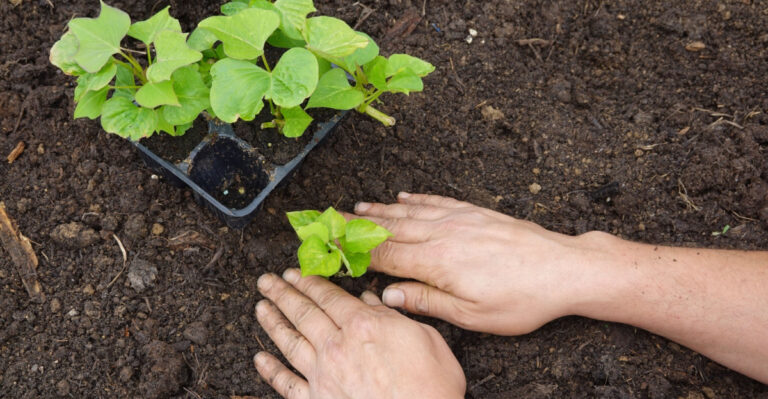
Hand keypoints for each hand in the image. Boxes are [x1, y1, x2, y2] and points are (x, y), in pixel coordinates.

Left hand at [253, 268, 465, 398]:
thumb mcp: (426, 338)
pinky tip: (260, 358)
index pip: (328, 297)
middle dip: (282, 294)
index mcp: (363, 326)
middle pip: (303, 313)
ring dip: (272, 322)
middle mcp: (337, 346)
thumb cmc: (431, 386)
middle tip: (267, 282)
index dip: (308, 282)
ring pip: (290, 342)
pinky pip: (287, 383)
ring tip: (260, 307)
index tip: (295, 272)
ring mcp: (324, 375)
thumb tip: (372, 302)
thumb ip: (393, 317)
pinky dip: (271, 370)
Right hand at [351, 192, 615, 334]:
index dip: (355, 252)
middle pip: (390, 229)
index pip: (384, 256)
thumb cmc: (522, 299)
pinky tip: (403, 198)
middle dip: (358, 225)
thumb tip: (389, 296)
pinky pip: (437, 201)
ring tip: (357, 207)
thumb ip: (427, 302)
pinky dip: (416, 199)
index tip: (333, 247)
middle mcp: (443, 234)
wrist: (564, 269)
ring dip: (381, 210)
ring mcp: (460, 219)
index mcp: (437, 262)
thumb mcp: (472, 316)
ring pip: (410, 213)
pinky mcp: (476, 213)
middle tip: (331, 220)